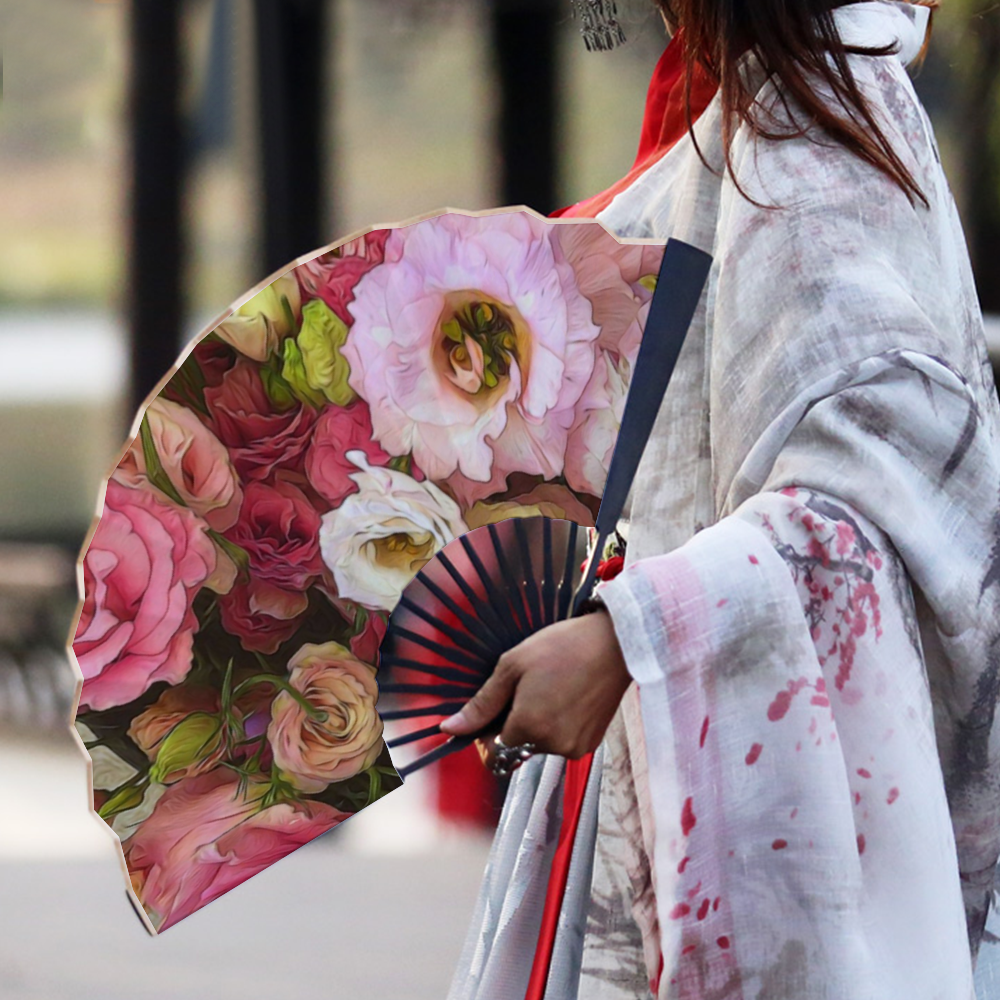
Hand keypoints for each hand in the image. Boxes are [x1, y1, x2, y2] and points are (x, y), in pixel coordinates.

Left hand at [438, 609, 631, 763]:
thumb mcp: (513, 666)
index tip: (493, 711)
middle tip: (524, 689)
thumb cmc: (563, 647)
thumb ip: (482, 703)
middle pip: (515, 748)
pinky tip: (566, 696)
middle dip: (512, 725)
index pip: (492, 752)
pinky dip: (557, 726)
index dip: (486, 734)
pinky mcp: (590, 743)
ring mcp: (574, 748)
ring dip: (535, 725)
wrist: (616, 644)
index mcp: (529, 727)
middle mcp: (552, 746)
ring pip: (538, 746)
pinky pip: (560, 742)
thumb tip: (450, 728)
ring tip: (549, 688)